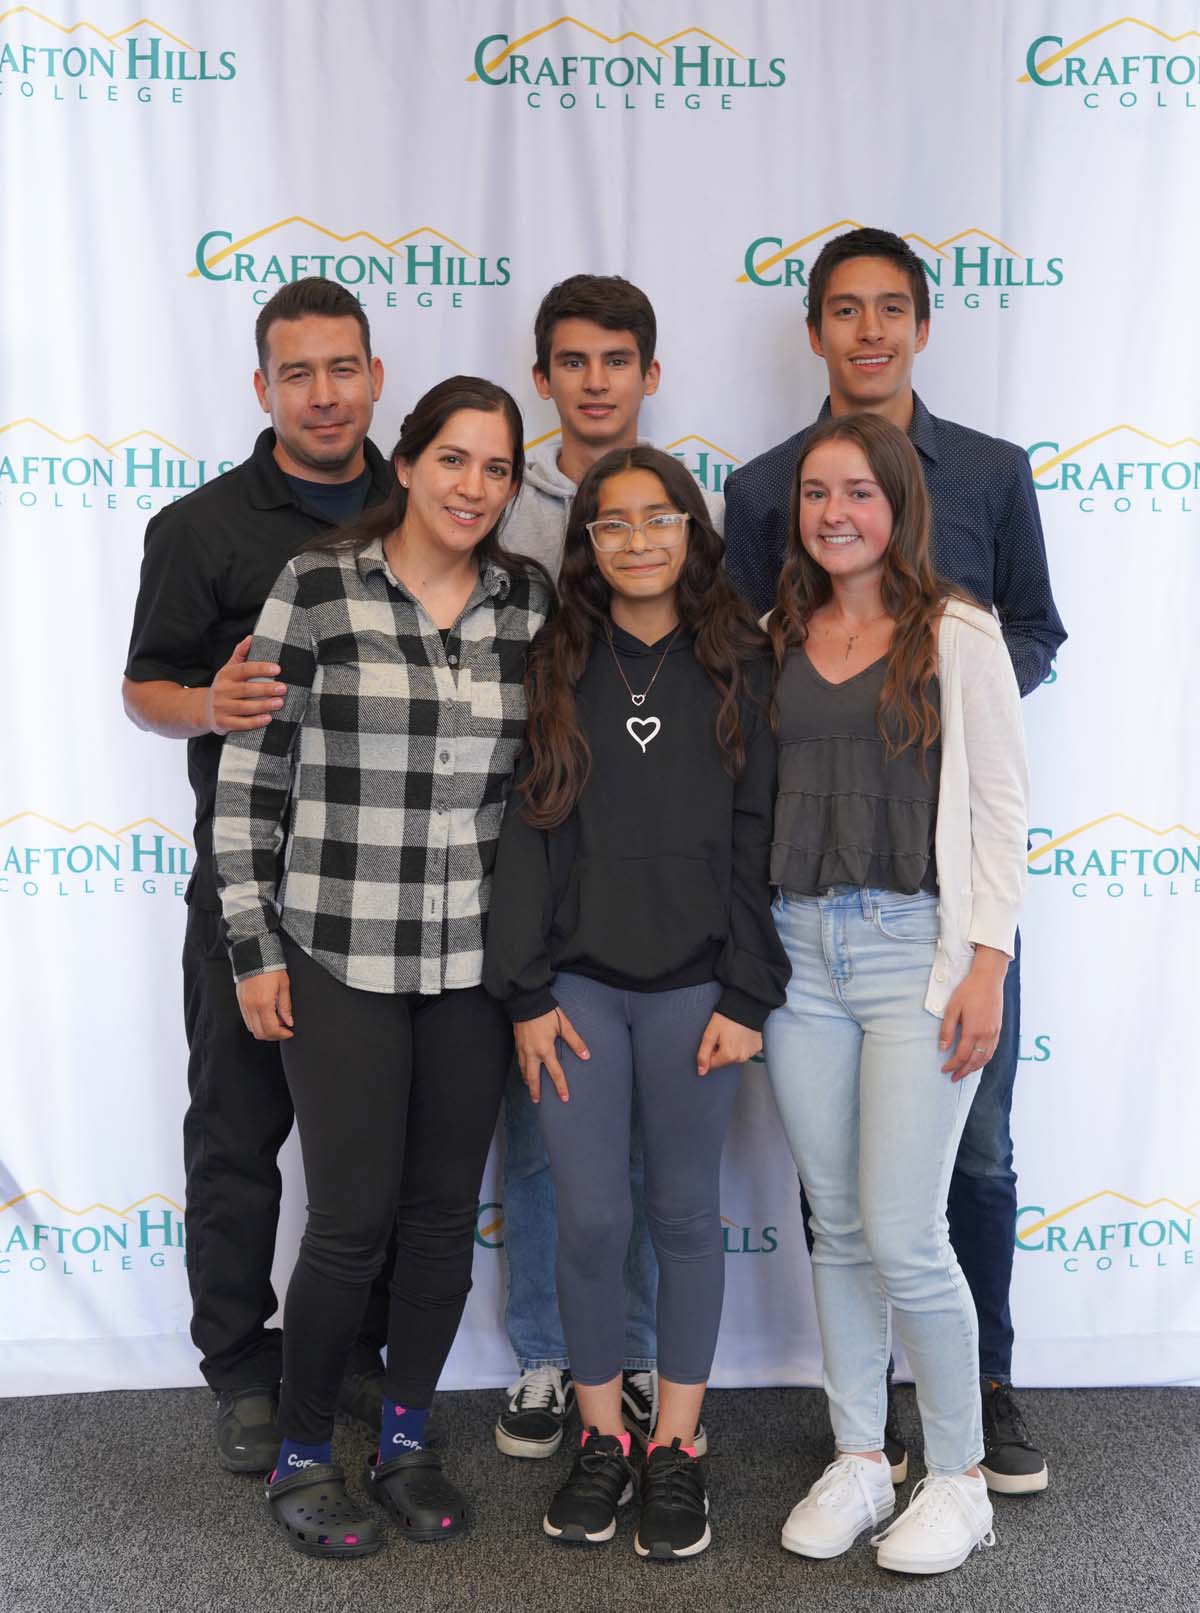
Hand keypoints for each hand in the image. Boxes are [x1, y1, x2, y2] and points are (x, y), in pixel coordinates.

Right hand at [203, 636, 285, 734]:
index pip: (244, 669)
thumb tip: (251, 638)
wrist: (204, 709)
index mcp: (226, 675)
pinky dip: (255, 722)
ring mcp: (221, 708)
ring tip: (279, 703)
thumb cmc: (225, 687)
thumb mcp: (229, 669)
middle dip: (266, 689)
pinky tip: (268, 718)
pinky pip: (240, 723)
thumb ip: (240, 654)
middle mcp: (222, 690)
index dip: (260, 668)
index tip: (277, 669)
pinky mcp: (223, 723)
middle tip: (283, 688)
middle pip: (246, 689)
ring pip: (244, 707)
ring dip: (263, 706)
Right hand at [236, 970, 293, 1040]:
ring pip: (252, 1029)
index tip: (289, 1032)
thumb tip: (288, 1022)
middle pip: (260, 1033)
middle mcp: (251, 1007)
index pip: (271, 1029)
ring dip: (265, 1030)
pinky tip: (267, 1016)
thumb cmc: (271, 968)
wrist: (254, 956)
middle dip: (273, 1035)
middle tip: (284, 1029)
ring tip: (276, 1021)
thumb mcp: (284, 985)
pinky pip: (247, 1021)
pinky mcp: (240, 1003)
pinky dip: (257, 1024)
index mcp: (263, 1003)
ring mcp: (244, 1006)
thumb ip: (285, 1006)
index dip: (282, 1034)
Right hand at [513, 1007, 588, 1103]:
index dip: (560, 1087)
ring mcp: (522, 1049)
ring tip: (530, 1086)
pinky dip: (521, 1068)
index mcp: (545, 1050)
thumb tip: (586, 1055)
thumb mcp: (564, 1026)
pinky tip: (523, 1068)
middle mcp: (532, 1053)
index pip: (555, 1073)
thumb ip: (575, 1042)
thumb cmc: (546, 1013)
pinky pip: (518, 1060)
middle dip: (535, 1090)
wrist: (526, 1002)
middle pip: (533, 1077)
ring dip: (527, 1079)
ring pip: (523, 1069)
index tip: (564, 1098)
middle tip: (536, 1100)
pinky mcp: (517, 1043)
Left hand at [696, 1012, 760, 1074]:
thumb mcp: (710, 1034)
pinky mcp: (757, 1048)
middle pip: (724, 1060)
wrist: (745, 1005)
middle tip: (723, 1035)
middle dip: (721, 1050)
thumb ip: (703, 1054)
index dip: (711, 1051)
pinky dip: (742, 1045)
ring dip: (732, 1048)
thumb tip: (701, 1071)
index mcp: (728, 1056)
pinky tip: (741, 1034)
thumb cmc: (726, 1018)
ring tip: (732, 1033)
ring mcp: (750, 1053)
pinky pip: (745, 1051)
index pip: (713, 1063)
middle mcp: (741, 1058)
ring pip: (735, 1056)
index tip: (714, 1040)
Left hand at [939, 951, 1005, 1079]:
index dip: (952, 1065)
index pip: (962, 1055)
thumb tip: (943, 1048)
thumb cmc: (969, 991)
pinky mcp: (998, 1030)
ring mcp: (994, 1033)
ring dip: (974, 1068)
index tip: (944, 1070)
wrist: (988, 979)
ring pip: (985, 1058)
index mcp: (973, 1031)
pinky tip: (978, 1061)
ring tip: (964, 1073)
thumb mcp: (952, 1008)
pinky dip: (984, 1060)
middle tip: (954, 1077)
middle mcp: (986, 1035)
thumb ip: (947, 1029)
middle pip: (974, 1061)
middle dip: (963, 1071)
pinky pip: (992, 1051)